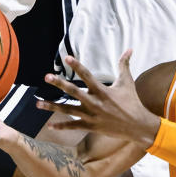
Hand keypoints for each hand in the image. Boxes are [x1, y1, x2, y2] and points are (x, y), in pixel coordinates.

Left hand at [38, 51, 160, 146]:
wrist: (137, 126)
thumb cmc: (132, 102)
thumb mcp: (127, 82)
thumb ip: (124, 65)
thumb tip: (129, 49)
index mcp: (102, 90)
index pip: (87, 75)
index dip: (77, 66)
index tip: (67, 58)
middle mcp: (94, 102)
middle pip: (73, 92)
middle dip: (59, 84)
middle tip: (47, 77)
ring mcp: (91, 115)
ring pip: (68, 110)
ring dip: (52, 107)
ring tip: (38, 104)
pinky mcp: (90, 126)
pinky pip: (73, 126)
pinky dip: (61, 126)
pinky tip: (50, 126)